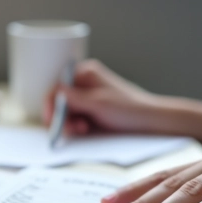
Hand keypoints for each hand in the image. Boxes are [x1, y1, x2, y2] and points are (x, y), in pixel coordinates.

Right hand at [43, 59, 167, 135]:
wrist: (150, 120)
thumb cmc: (129, 109)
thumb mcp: (99, 103)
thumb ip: (74, 98)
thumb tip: (55, 93)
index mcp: (86, 73)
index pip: (57, 86)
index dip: (50, 104)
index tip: (51, 121)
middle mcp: (85, 82)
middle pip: (60, 99)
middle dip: (63, 116)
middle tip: (71, 129)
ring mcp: (89, 95)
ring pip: (67, 110)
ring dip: (70, 122)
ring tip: (83, 129)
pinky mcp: (93, 108)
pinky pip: (76, 116)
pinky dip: (78, 124)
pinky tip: (87, 129)